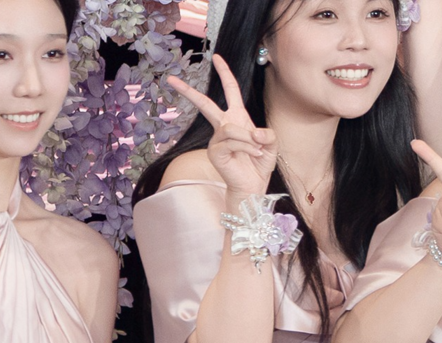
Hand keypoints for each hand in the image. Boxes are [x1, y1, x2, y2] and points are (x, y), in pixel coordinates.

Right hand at [169, 55, 276, 198]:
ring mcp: (217, 139)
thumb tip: (254, 132)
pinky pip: (232, 141)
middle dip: (188, 92)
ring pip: (232, 128)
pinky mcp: (215, 151)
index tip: (217, 57)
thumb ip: (267, 133)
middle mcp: (223, 126)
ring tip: (258, 151)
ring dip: (250, 139)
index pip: (230, 91)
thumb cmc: (259, 163)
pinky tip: (253, 155)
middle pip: (205, 104)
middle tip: (171, 79)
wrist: (253, 185)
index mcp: (237, 118)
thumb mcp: (271, 144)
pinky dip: (248, 147)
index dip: (224, 73)